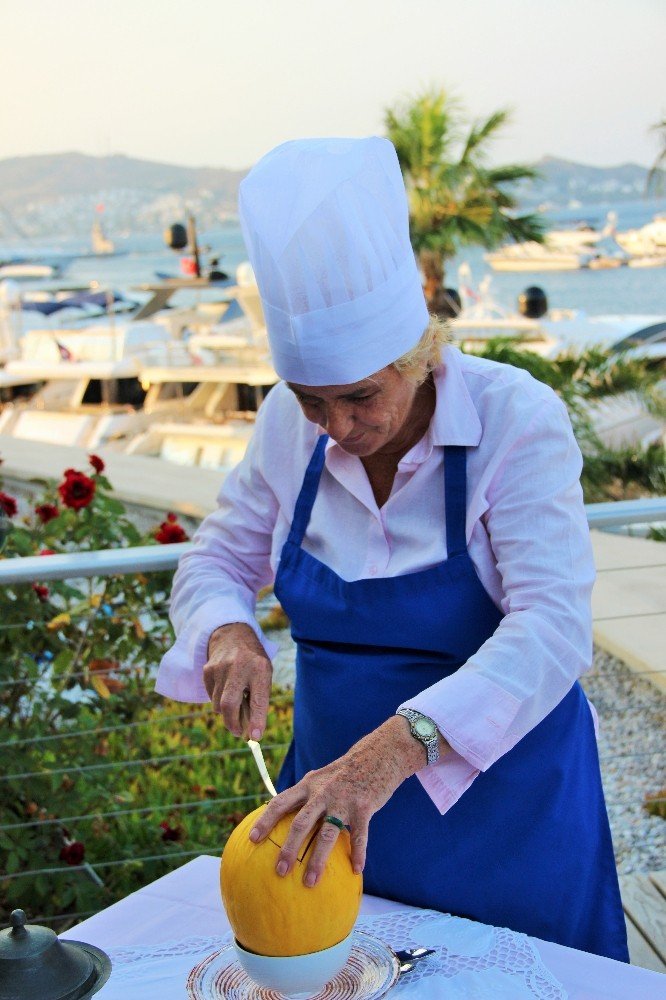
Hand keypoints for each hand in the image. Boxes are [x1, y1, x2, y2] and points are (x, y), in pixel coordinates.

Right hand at [203, 622, 271, 739]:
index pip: (258, 698)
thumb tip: (251, 732)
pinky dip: (218, 699)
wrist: (233, 635)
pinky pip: (210, 696)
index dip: (257, 720)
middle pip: (229, 704)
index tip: (256, 737)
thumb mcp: (264, 675)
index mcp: (259, 668)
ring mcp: (220, 668)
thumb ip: (258, 700)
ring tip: (235, 700)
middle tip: (238, 732)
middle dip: (233, 724)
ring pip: (218, 704)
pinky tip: (226, 687)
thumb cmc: (253, 663)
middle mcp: (238, 667)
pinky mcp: (207, 670)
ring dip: (226, 711)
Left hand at [248, 715, 448, 884]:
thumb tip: (287, 816)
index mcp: (308, 784)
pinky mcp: (364, 807)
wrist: (379, 753)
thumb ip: (307, 794)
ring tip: (310, 882)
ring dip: (317, 860)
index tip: (252, 839)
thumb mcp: (322, 777)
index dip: (265, 821)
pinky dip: (357, 854)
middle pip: (301, 823)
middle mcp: (322, 792)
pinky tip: (356, 869)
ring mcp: (343, 800)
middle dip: (288, 848)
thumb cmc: (347, 771)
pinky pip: (359, 836)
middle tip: (279, 872)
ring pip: (327, 834)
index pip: (280, 802)